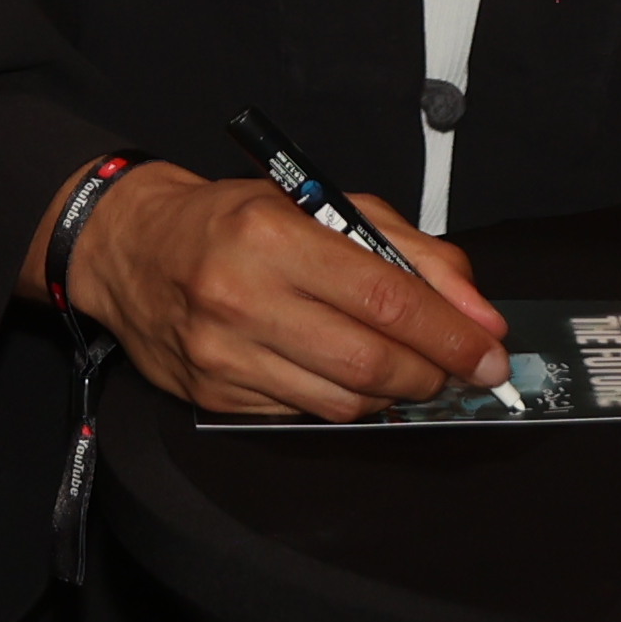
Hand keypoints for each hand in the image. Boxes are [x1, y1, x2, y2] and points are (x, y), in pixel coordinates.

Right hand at [45, 166, 510, 417]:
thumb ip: (412, 253)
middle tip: (456, 371)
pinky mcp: (211, 395)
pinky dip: (340, 403)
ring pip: (340, 403)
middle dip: (431, 375)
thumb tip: (478, 316)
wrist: (132, 247)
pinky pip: (302, 415)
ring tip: (405, 372)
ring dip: (392, 396)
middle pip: (368, 363)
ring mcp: (222, 354)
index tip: (489, 354)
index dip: (450, 335)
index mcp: (273, 234)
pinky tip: (345, 376)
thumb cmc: (235, 220)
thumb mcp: (326, 206)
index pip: (386, 299)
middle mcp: (241, 296)